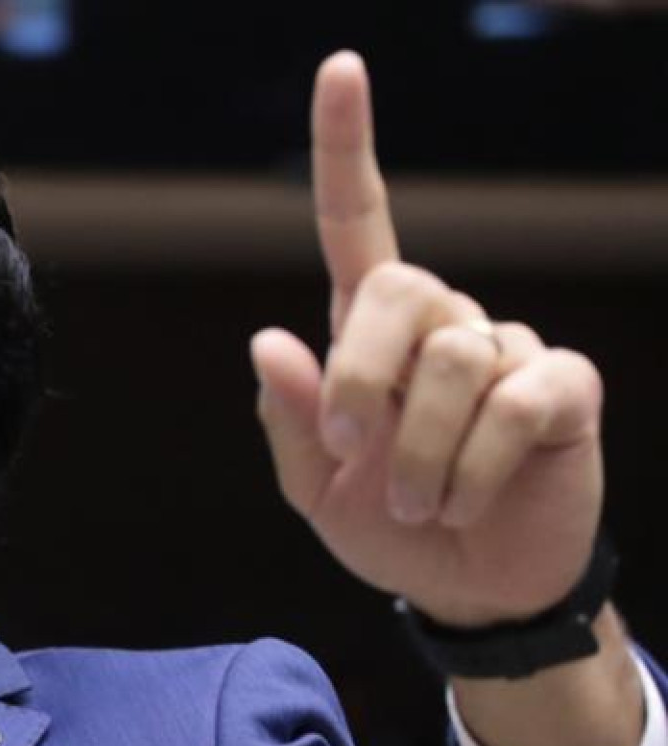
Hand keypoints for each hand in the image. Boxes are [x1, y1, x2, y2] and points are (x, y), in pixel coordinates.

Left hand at [251, 52, 603, 627]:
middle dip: (361, 376)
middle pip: (401, 289)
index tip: (342, 65)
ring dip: (421, 453)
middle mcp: (442, 324)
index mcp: (371, 335)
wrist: (468, 592)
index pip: (359, 222)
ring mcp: (507, 351)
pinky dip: (475, 467)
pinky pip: (515, 402)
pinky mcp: (563, 389)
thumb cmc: (389, 530)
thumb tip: (270, 339)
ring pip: (455, 359)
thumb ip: (291, 419)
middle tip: (354, 452)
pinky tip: (468, 501)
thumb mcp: (316, 488)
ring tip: (422, 504)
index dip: (349, 147)